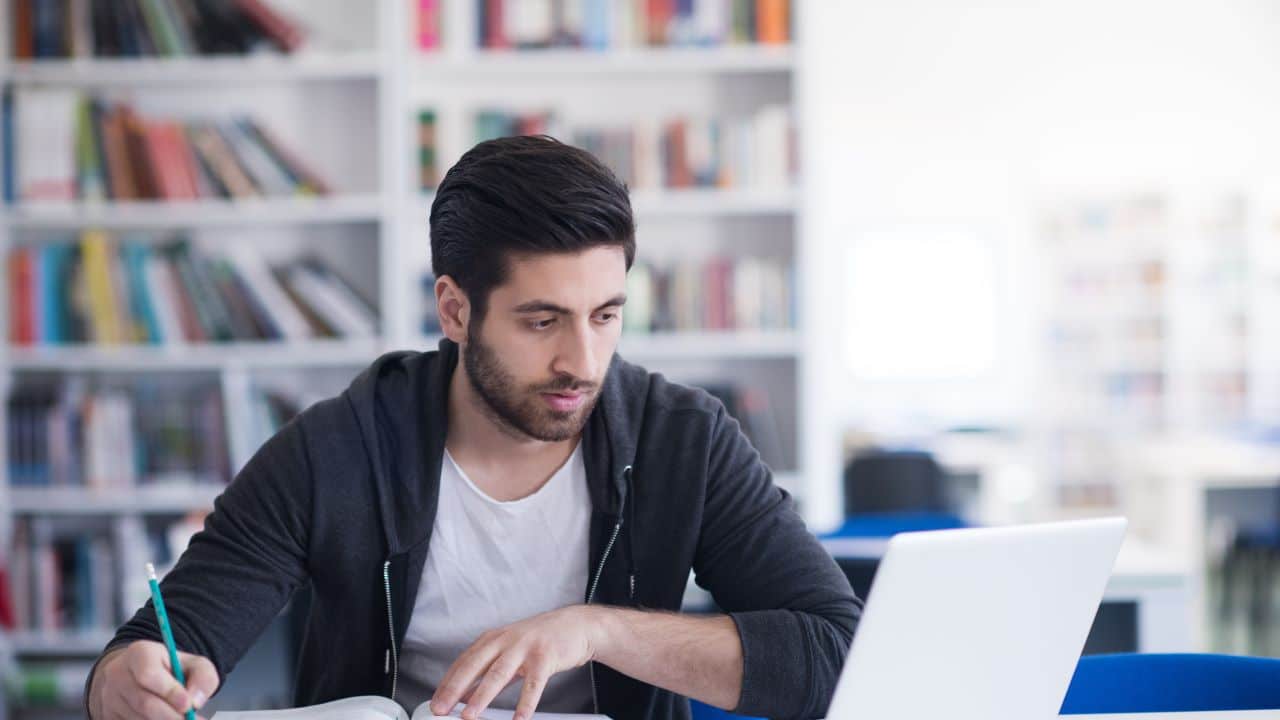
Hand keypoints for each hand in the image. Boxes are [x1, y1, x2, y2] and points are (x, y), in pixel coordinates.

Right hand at [88, 640, 218, 719]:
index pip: (149, 674)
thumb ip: (203, 677)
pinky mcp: (108, 715)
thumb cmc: (170, 669)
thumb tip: (196, 701)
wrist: (139, 677)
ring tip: (182, 719)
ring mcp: (109, 697)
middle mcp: (118, 674)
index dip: (169, 692)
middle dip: (170, 716)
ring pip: (137, 718)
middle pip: (143, 702)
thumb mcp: (193, 664)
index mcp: (139, 653)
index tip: (188, 705)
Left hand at [429, 605, 602, 719]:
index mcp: (494, 639)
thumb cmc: (542, 640)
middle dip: (455, 688)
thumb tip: (467, 694)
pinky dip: (525, 703)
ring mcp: (525, 647)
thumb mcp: (511, 651)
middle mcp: (506, 641)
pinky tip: (519, 719)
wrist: (576, 626)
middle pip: (475, 665)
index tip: (436, 701)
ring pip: (499, 673)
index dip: (448, 682)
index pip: (464, 662)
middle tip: (441, 708)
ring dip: (482, 696)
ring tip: (469, 715)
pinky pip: (533, 684)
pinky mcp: (545, 656)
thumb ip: (490, 672)